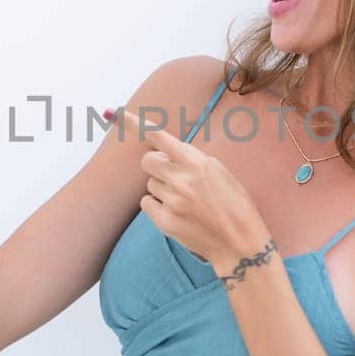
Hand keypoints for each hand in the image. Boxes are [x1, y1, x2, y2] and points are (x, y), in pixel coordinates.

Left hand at [113, 106, 271, 273]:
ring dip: (162, 188)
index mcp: (197, 162)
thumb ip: (190, 159)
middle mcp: (181, 179)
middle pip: (147, 160)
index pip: (159, 136)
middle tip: (174, 176)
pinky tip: (178, 213)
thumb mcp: (219, 172)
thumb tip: (163, 152)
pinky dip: (158, 206)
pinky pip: (147, 203)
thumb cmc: (233, 204)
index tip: (115, 113)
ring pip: (150, 184)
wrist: (240, 243)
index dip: (135, 123)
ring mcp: (172, 201)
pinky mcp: (165, 222)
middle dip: (156, 165)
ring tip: (186, 201)